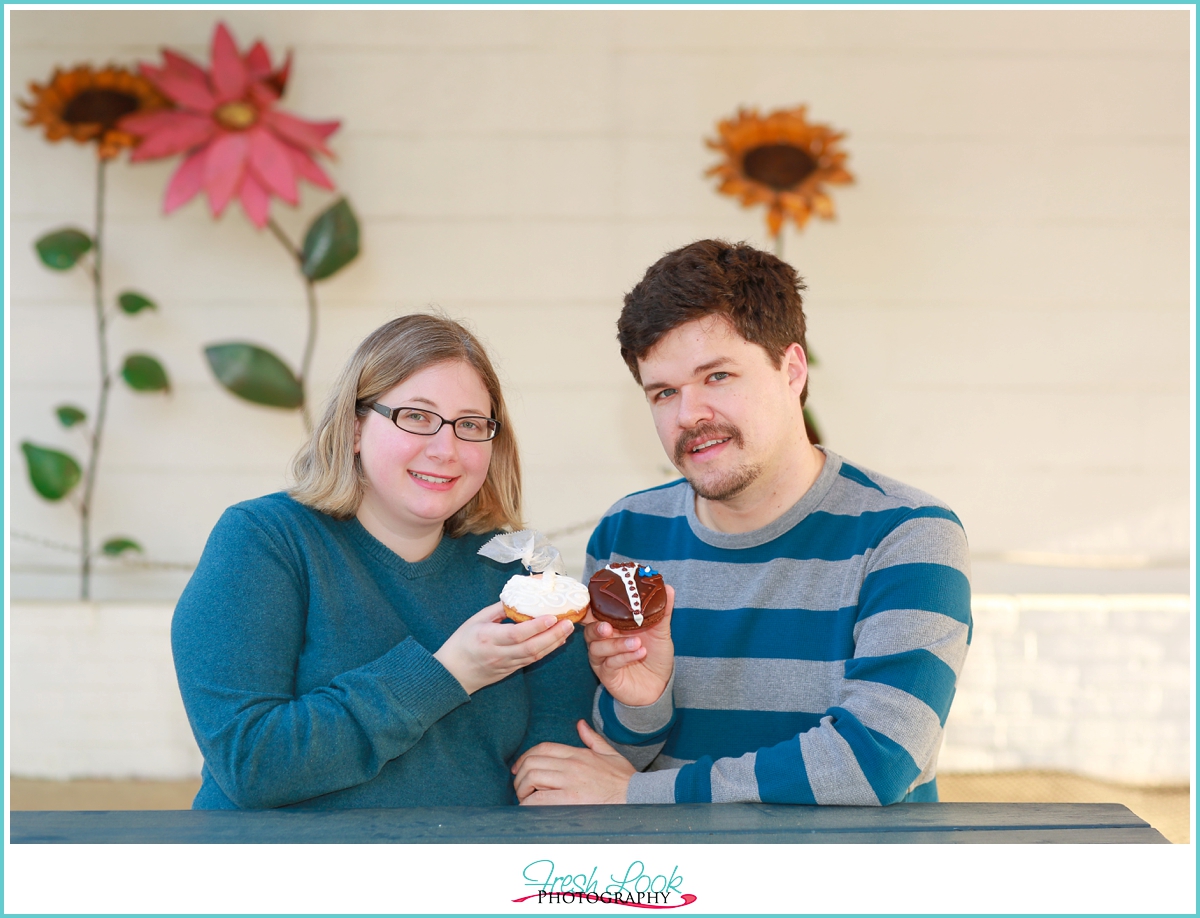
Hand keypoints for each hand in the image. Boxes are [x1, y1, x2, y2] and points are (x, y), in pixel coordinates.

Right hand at [433, 603, 573, 694]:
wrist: (452, 674)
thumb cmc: (461, 643)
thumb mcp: (476, 620)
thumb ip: (499, 609)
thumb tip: (520, 596)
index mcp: (488, 637)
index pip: (516, 634)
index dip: (536, 626)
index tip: (552, 616)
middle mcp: (499, 653)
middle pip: (531, 647)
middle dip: (553, 635)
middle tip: (569, 623)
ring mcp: (506, 664)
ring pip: (534, 656)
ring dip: (553, 643)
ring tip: (568, 630)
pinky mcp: (510, 670)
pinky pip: (531, 660)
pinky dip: (546, 650)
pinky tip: (556, 641)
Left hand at [512, 720, 633, 804]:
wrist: (638, 798)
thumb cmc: (625, 780)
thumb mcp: (610, 753)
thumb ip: (592, 739)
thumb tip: (580, 725)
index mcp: (579, 753)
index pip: (543, 748)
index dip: (525, 757)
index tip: (520, 768)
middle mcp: (572, 765)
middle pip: (533, 762)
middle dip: (520, 775)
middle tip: (521, 787)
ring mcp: (570, 782)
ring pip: (532, 777)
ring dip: (522, 790)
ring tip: (525, 799)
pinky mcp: (571, 800)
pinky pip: (540, 799)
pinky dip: (529, 804)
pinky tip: (531, 809)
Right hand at [583, 584, 673, 706]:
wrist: (660, 684)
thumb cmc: (655, 655)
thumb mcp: (660, 631)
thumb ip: (662, 610)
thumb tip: (668, 588)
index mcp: (612, 624)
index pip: (594, 612)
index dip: (590, 605)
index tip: (594, 597)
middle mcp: (603, 640)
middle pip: (589, 629)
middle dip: (596, 627)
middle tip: (608, 626)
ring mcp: (603, 658)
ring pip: (598, 648)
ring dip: (617, 644)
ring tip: (637, 643)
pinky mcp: (607, 675)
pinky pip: (609, 664)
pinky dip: (624, 657)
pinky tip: (640, 652)